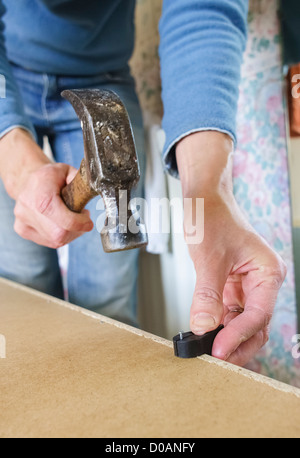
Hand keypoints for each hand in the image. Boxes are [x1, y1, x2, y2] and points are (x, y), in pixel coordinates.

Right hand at [0, 128, 92, 247]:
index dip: (79, 224)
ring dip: (69, 233)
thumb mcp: (67, 171)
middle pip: (60, 234)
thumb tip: (91, 190)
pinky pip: (49, 242)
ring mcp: (23, 220)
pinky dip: (59, 236)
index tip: (88, 221)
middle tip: (81, 218)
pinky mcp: (22, 229)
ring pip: (55, 240)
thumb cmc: (51, 177)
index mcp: (41, 192)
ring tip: (70, 219)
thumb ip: (81, 181)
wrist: (26, 180)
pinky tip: (59, 224)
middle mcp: (28, 207)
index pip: (63, 220)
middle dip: (76, 229)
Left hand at [176, 131, 286, 366]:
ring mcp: (248, 286)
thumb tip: (203, 327)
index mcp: (267, 272)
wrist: (205, 201)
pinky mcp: (233, 287)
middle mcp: (262, 282)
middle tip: (215, 360)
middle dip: (237, 344)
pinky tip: (205, 334)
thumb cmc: (213, 218)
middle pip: (256, 325)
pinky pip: (230, 314)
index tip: (217, 350)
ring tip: (208, 351)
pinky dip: (219, 326)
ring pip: (243, 323)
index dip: (238, 335)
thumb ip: (207, 294)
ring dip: (228, 338)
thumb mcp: (209, 258)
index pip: (258, 314)